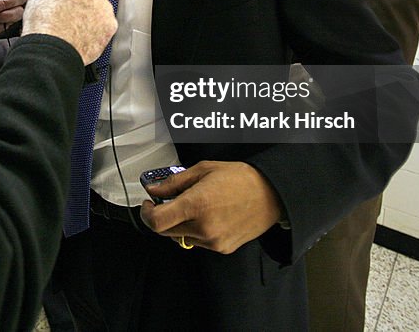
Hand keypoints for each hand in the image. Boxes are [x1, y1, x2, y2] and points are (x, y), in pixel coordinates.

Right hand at [21, 0, 116, 64]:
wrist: (51, 48)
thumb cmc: (44, 21)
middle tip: (81, 1)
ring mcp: (106, 10)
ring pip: (105, 7)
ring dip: (95, 12)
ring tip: (78, 23)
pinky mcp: (109, 28)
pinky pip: (106, 25)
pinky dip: (98, 28)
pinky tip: (84, 33)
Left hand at [139, 161, 282, 254]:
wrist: (272, 195)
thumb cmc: (241, 178)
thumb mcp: (203, 170)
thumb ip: (174, 182)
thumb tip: (154, 189)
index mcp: (197, 205)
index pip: (157, 221)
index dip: (146, 214)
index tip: (148, 204)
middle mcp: (203, 227)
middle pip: (165, 231)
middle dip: (162, 216)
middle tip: (169, 201)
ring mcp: (213, 241)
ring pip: (181, 237)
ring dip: (179, 224)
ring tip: (195, 206)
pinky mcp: (222, 248)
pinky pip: (198, 242)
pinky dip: (195, 230)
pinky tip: (208, 215)